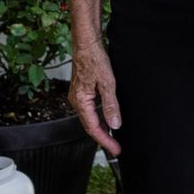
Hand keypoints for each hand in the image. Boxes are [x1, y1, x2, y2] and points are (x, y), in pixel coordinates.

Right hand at [69, 40, 121, 155]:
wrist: (86, 43)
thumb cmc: (94, 59)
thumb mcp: (107, 83)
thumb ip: (111, 105)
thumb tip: (115, 124)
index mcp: (80, 101)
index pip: (93, 128)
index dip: (105, 140)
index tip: (115, 149)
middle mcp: (76, 101)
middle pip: (90, 126)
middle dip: (104, 138)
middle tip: (116, 148)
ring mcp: (78, 97)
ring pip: (90, 119)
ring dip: (102, 128)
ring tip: (114, 138)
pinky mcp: (82, 92)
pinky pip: (91, 110)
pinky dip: (99, 118)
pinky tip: (108, 120)